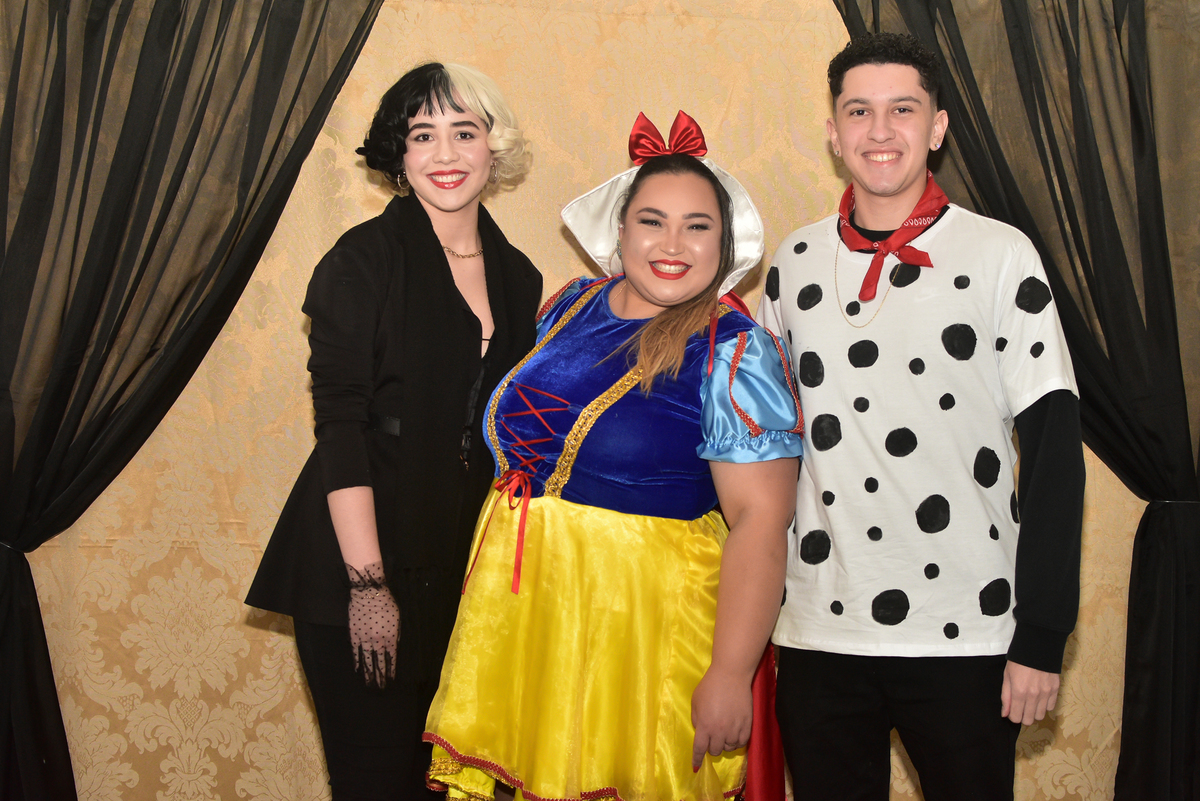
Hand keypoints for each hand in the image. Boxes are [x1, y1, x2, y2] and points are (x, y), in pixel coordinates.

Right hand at [345, 561, 399, 687]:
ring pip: (367, 659)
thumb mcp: (398, 618)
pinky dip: (357, 661)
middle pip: (379, 662)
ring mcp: (365, 639)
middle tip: (380, 688)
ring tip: (370, 684)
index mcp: (391, 636)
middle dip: (380, 676)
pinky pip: (355, 651)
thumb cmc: (386, 602)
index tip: (391, 679)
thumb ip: (396, 633)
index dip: (391, 669)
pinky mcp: (354, 635)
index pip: (391, 657)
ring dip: (369, 673)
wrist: (369, 593)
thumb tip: (394, 646)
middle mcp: (378, 640)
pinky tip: (358, 670)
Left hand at [691, 667, 752, 770]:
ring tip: (724, 734)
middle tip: (712, 738)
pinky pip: (742, 743)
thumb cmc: (710, 686)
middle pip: (715, 750)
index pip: (699, 749)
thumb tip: (700, 730)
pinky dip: (737, 742)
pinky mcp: (747, 725)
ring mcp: (734, 729)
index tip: (696, 766)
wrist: (731, 676)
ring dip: (725, 744)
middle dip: (711, 747)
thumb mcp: (695, 702)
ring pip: (729, 748)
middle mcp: (719, 731)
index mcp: (704, 725)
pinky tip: (734, 735)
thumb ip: (696, 719)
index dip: (697, 759)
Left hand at [1001, 661, 1058, 724]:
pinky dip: (1045, 705)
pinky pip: (1051, 707)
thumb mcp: (1007, 677)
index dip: (1013, 716)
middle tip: (1022, 708)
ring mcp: (1046, 694)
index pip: (1016, 717)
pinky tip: (1040, 698)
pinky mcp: (1055, 690)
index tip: (1013, 711)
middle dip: (1024, 716)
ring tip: (1031, 702)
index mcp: (1019, 692)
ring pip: (1041, 715)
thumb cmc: (1018, 662)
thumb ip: (1006, 697)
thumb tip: (1005, 714)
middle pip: (1029, 720)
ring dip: (1034, 712)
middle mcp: (1033, 696)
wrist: (1037, 648)